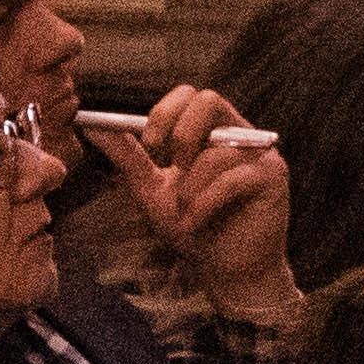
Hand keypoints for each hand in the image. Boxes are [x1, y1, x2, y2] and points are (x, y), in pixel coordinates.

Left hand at [86, 88, 303, 323]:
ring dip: (189, 187)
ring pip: (216, 151)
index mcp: (213, 131)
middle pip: (209, 99)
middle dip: (180, 134)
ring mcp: (261, 155)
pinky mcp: (274, 179)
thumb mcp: (151, 188)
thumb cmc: (192, 225)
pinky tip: (195, 222)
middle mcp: (240, 135)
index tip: (149, 147)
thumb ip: (127, 156)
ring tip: (185, 212)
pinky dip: (204, 204)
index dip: (165, 113)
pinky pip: (231, 179)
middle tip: (169, 165)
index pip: (191, 95)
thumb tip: (90, 126)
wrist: (225, 268)